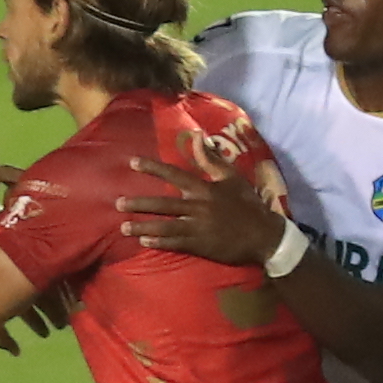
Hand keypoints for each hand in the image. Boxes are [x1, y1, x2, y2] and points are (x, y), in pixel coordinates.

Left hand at [113, 141, 279, 267]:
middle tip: (118, 203)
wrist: (263, 236)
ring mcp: (198, 228)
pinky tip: (144, 242)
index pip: (175, 175)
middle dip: (139, 203)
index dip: (153, 168)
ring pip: (165, 226)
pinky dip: (159, 243)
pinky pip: (175, 244)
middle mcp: (198, 207)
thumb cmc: (248, 205)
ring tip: (124, 227)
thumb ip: (211, 159)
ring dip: (143, 227)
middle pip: (163, 204)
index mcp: (205, 189)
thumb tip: (197, 136)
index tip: (132, 163)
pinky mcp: (201, 246)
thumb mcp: (232, 178)